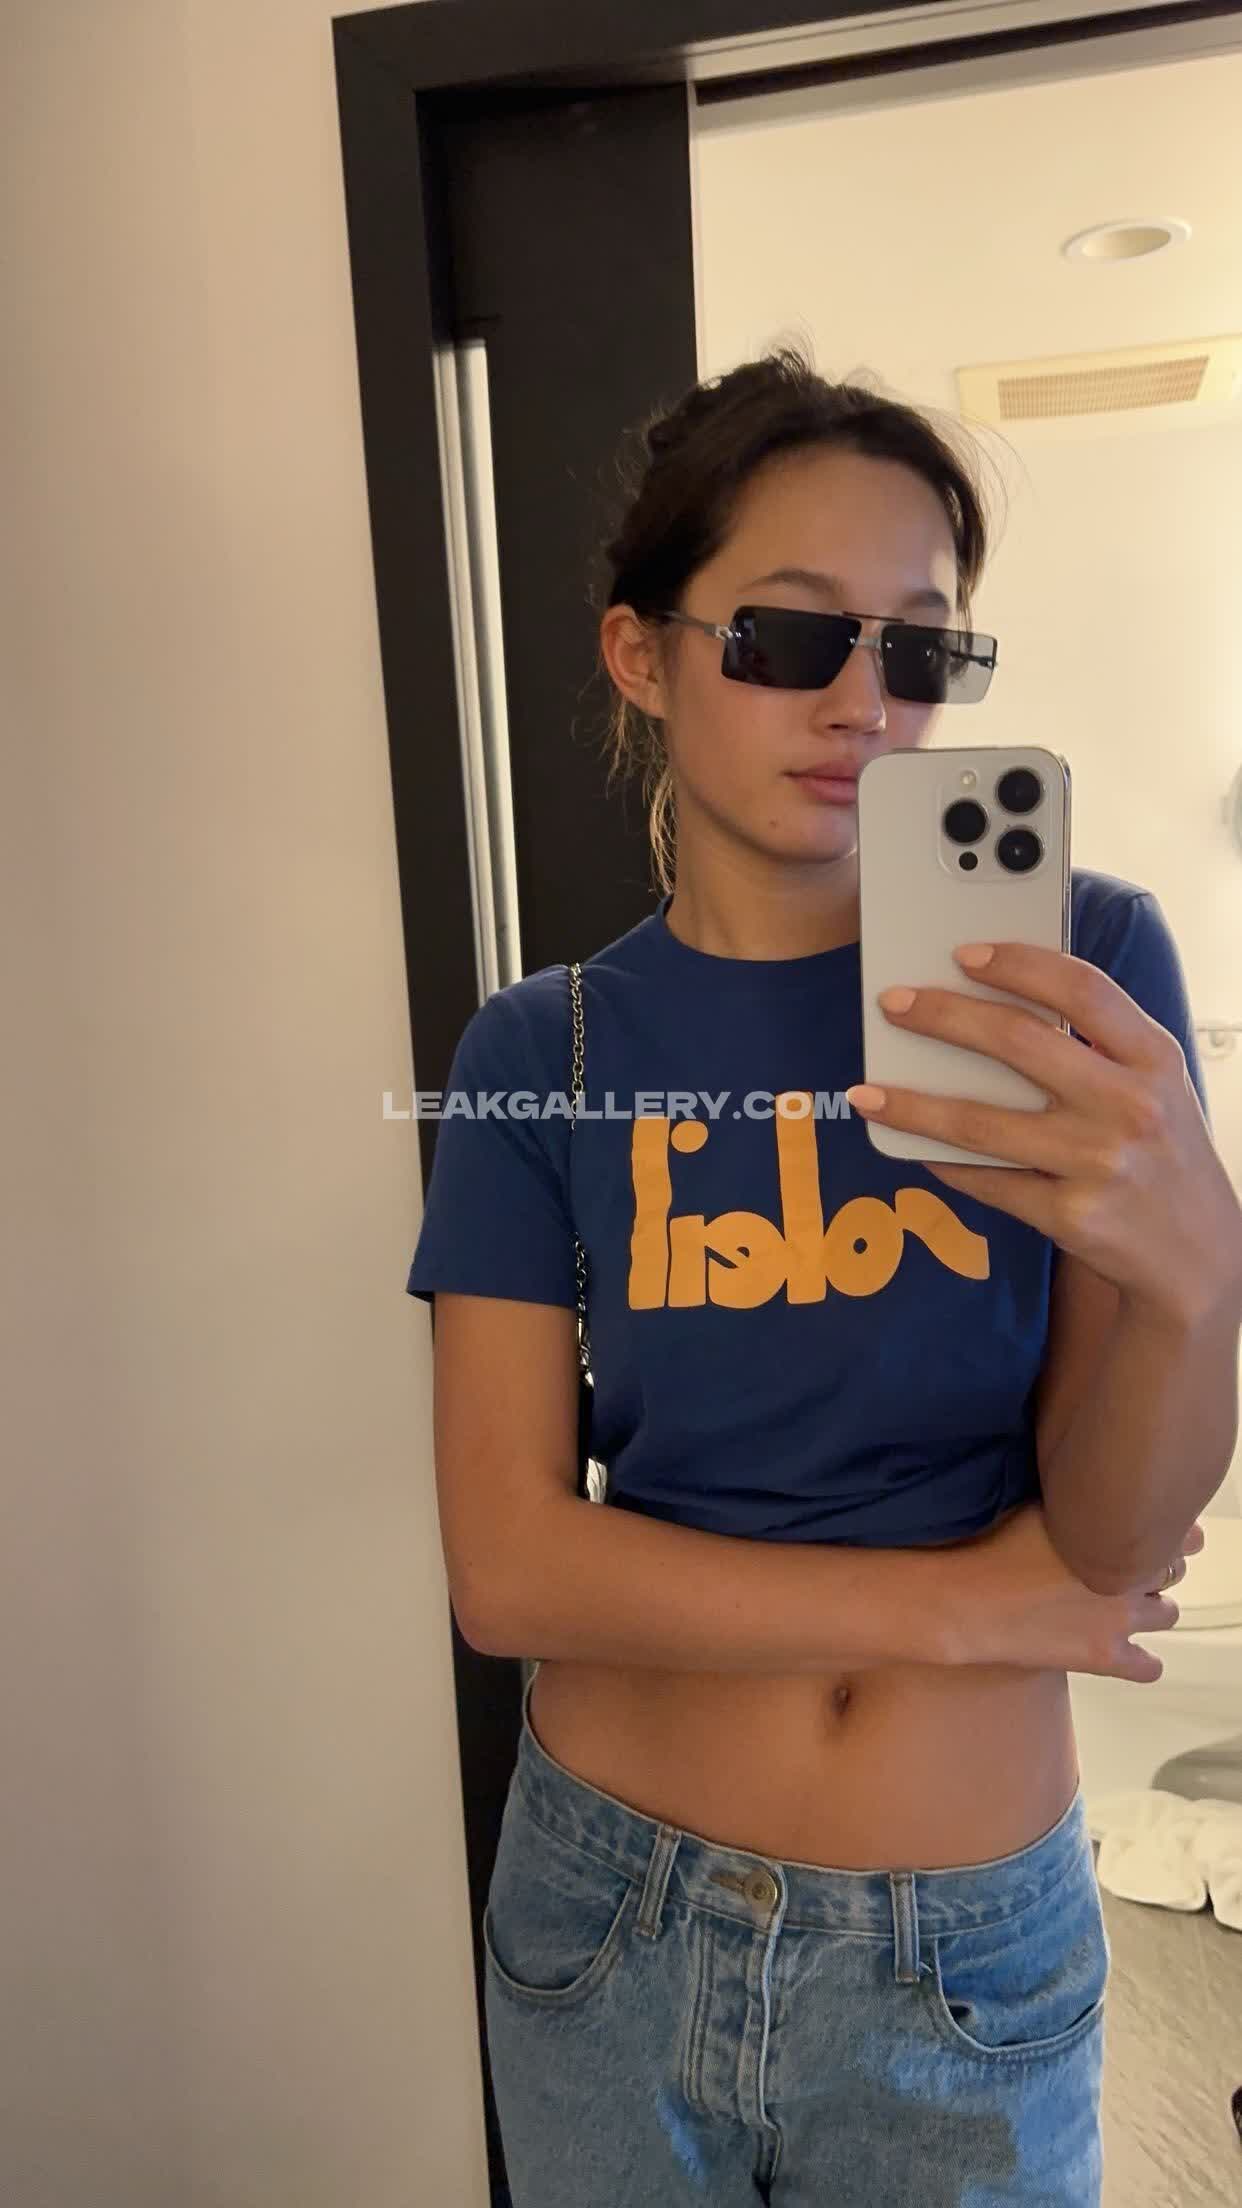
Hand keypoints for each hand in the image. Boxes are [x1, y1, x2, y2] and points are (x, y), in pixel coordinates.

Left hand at [846, 940, 1241, 1325]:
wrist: (1198, 1254)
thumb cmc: (1162, 1151)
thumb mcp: (1155, 1084)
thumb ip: (1098, 1043)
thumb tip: (995, 1002)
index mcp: (1154, 1058)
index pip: (1081, 990)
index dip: (1018, 964)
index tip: (964, 953)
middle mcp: (1130, 1106)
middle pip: (1019, 1042)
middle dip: (943, 1016)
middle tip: (894, 1003)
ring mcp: (1098, 1164)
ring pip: (981, 1123)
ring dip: (912, 1104)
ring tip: (868, 1091)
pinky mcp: (1070, 1216)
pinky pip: (986, 1181)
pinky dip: (941, 1161)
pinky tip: (910, 1146)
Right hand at [944, 1502, 1203, 1682]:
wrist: (965, 1600)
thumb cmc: (991, 1544)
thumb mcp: (1041, 1502)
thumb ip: (1081, 1497)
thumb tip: (1096, 1480)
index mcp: (1118, 1532)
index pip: (1178, 1533)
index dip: (1163, 1531)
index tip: (1144, 1530)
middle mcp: (1129, 1575)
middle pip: (1172, 1571)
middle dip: (1155, 1566)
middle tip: (1126, 1565)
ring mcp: (1120, 1619)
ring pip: (1168, 1613)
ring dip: (1151, 1606)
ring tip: (1121, 1601)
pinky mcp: (1104, 1657)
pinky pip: (1149, 1667)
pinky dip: (1141, 1659)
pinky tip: (1121, 1646)